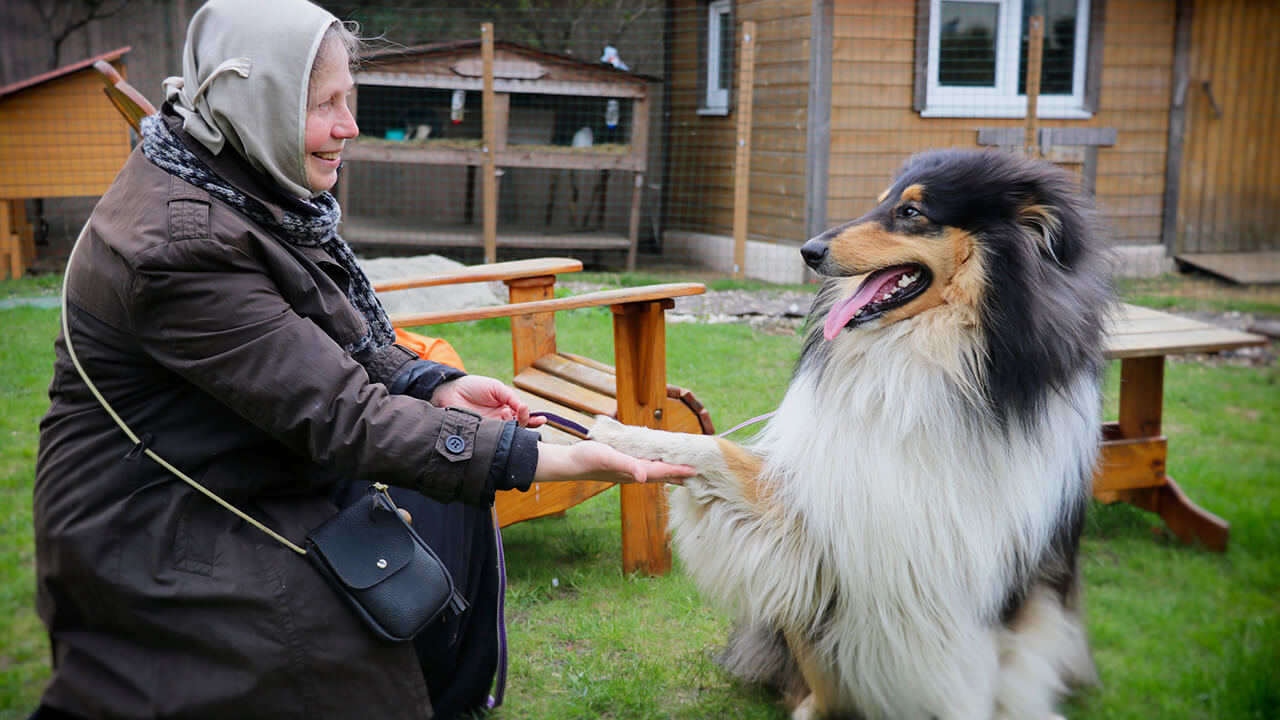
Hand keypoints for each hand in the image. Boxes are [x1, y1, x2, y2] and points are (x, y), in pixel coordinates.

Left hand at [431, 376, 545, 427]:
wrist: (451, 391)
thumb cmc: (474, 386)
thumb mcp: (496, 387)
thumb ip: (511, 397)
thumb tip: (524, 408)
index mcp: (507, 407)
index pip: (524, 416)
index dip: (534, 419)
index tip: (542, 419)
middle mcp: (502, 419)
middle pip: (520, 427)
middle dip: (525, 420)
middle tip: (520, 411)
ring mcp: (492, 428)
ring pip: (511, 433)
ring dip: (514, 424)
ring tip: (505, 412)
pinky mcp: (483, 434)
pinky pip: (496, 438)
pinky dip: (502, 434)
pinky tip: (502, 423)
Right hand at [533, 441, 696, 484]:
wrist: (569, 463)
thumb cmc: (587, 459)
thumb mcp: (607, 458)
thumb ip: (626, 465)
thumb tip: (644, 476)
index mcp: (634, 471)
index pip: (663, 472)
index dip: (680, 470)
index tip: (696, 470)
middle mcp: (634, 473)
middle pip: (662, 474)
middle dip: (679, 474)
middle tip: (698, 473)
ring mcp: (628, 470)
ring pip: (655, 472)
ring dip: (670, 471)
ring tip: (684, 469)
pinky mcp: (622, 466)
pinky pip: (646, 466)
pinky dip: (656, 465)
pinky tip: (657, 462)